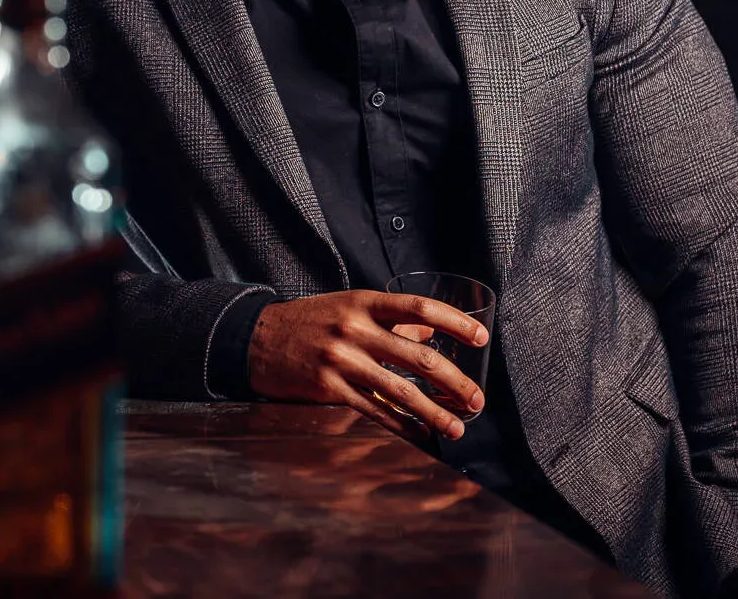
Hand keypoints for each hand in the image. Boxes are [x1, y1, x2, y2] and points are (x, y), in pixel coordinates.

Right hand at [246, 290, 487, 438]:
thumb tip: (430, 336)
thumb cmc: (310, 321)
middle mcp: (355, 329)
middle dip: (454, 381)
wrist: (256, 338)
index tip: (481, 338)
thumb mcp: (349, 307)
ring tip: (458, 427)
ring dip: (435, 412)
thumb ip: (389, 320)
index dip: (455, 322)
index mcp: (363, 302)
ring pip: (401, 389)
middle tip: (477, 399)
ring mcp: (341, 360)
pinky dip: (402, 425)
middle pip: (418, 356)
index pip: (419, 308)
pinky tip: (420, 434)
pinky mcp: (328, 388)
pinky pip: (374, 410)